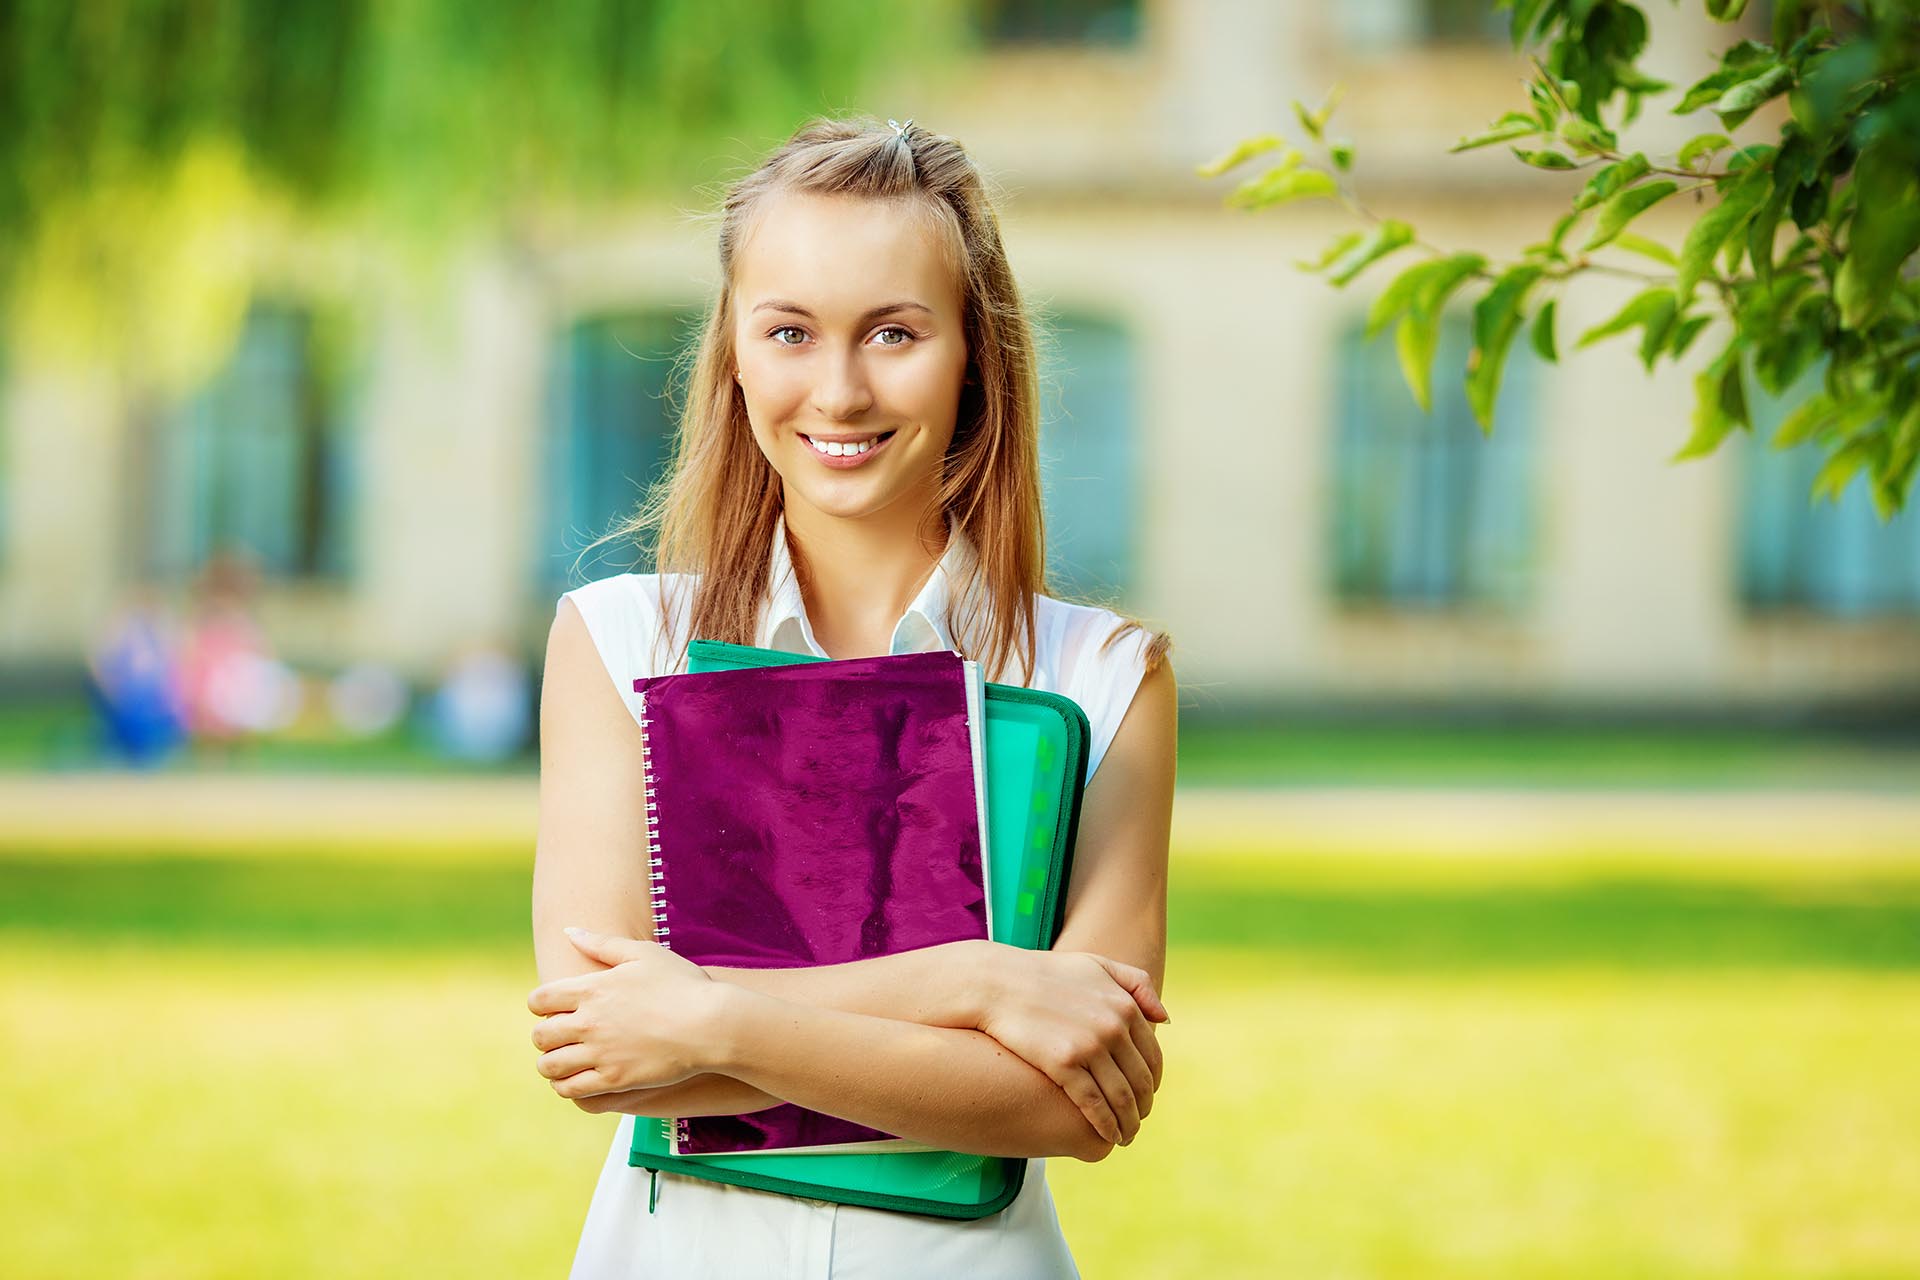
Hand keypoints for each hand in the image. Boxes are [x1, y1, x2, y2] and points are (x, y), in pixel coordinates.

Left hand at [526, 927, 726, 1099]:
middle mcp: (589, 1021)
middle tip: (560, 1037)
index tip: (554, 1009)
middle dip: (544, 1036)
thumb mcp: (643, 954)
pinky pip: (571, 1090)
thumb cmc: (681, 984)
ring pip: (550, 1066)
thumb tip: (569, 932)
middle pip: (540, 1036)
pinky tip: (577, 1079)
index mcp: (592, 989)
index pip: (539, 1000)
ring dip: (552, 1064)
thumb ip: (602, 943)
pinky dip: (566, 1086)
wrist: (712, 1024)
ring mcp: (601, 1053)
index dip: (540, 1005)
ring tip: (565, 1060)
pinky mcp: (614, 1080)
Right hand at [972, 945, 1169, 1146]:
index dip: (1153, 1083)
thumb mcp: (1097, 966)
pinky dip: (1106, 1125)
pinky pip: (1094, 1104)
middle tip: (1136, 1122)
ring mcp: (1089, 1046)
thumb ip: (1137, 984)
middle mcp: (1113, 1026)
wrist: (998, 984)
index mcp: (1125, 1006)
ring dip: (1128, 1123)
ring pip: (1121, 1098)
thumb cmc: (1046, 975)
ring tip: (1125, 1137)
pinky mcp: (1063, 1063)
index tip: (1145, 1096)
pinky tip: (1107, 1136)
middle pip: (1141, 1081)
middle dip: (1143, 1108)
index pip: (1152, 1057)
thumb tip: (1165, 1019)